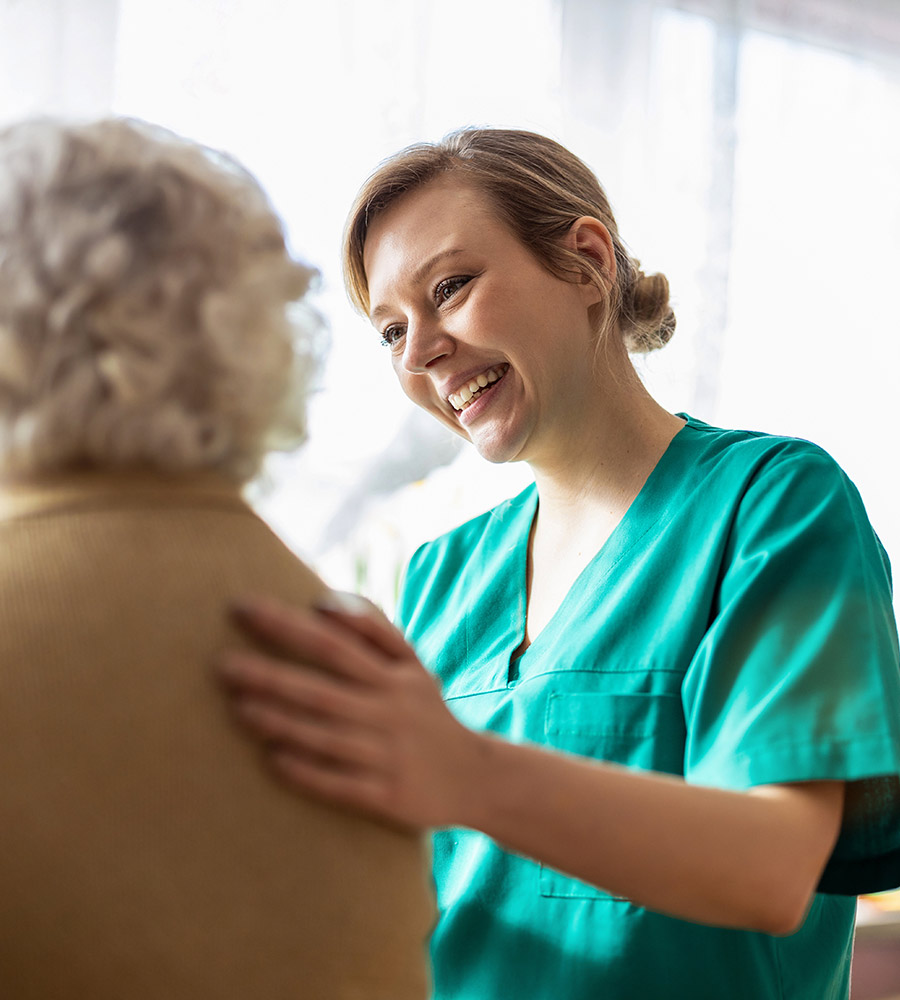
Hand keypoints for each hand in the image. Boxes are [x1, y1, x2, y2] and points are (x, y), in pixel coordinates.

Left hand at [216, 594, 482, 830]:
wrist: (475, 777)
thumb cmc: (427, 713)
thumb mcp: (412, 665)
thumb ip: (373, 629)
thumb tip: (323, 602)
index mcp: (393, 677)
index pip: (333, 643)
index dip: (287, 625)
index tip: (242, 609)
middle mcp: (389, 713)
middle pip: (322, 690)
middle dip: (272, 676)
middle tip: (222, 666)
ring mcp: (388, 756)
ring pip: (326, 737)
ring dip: (281, 722)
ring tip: (238, 709)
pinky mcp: (388, 796)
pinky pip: (341, 785)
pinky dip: (308, 772)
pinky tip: (273, 760)